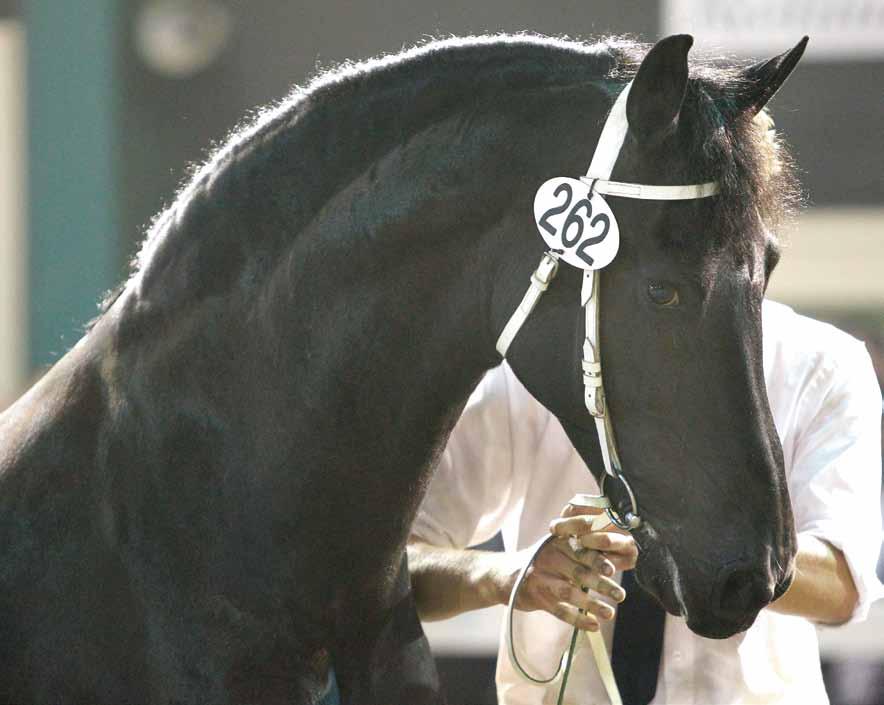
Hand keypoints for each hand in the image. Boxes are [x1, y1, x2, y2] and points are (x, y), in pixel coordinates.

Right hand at [504, 503, 635, 631]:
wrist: (504, 575)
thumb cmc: (541, 561)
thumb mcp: (556, 548)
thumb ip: (582, 552)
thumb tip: (620, 559)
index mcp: (557, 543)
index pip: (580, 549)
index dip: (597, 559)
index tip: (613, 569)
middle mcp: (548, 559)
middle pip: (578, 572)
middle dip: (601, 584)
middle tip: (621, 595)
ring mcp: (540, 579)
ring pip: (569, 593)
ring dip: (591, 604)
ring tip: (610, 613)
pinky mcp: (536, 598)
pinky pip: (560, 611)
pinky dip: (578, 619)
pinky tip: (593, 626)